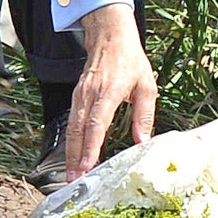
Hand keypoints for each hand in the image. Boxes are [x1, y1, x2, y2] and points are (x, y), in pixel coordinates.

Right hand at [67, 3, 156, 180]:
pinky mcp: (76, 96)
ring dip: (70, 152)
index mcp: (109, 91)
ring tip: (72, 174)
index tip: (87, 164)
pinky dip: (71, 141)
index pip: (97, 122)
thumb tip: (143, 141)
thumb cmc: (131, 61)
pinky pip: (71, 122)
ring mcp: (80, 95)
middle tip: (75, 180)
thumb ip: (144, 114)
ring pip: (71, 128)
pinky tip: (73, 156)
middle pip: (78, 130)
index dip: (91, 145)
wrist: (111, 37)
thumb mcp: (147, 86)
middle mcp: (90, 94)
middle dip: (75, 157)